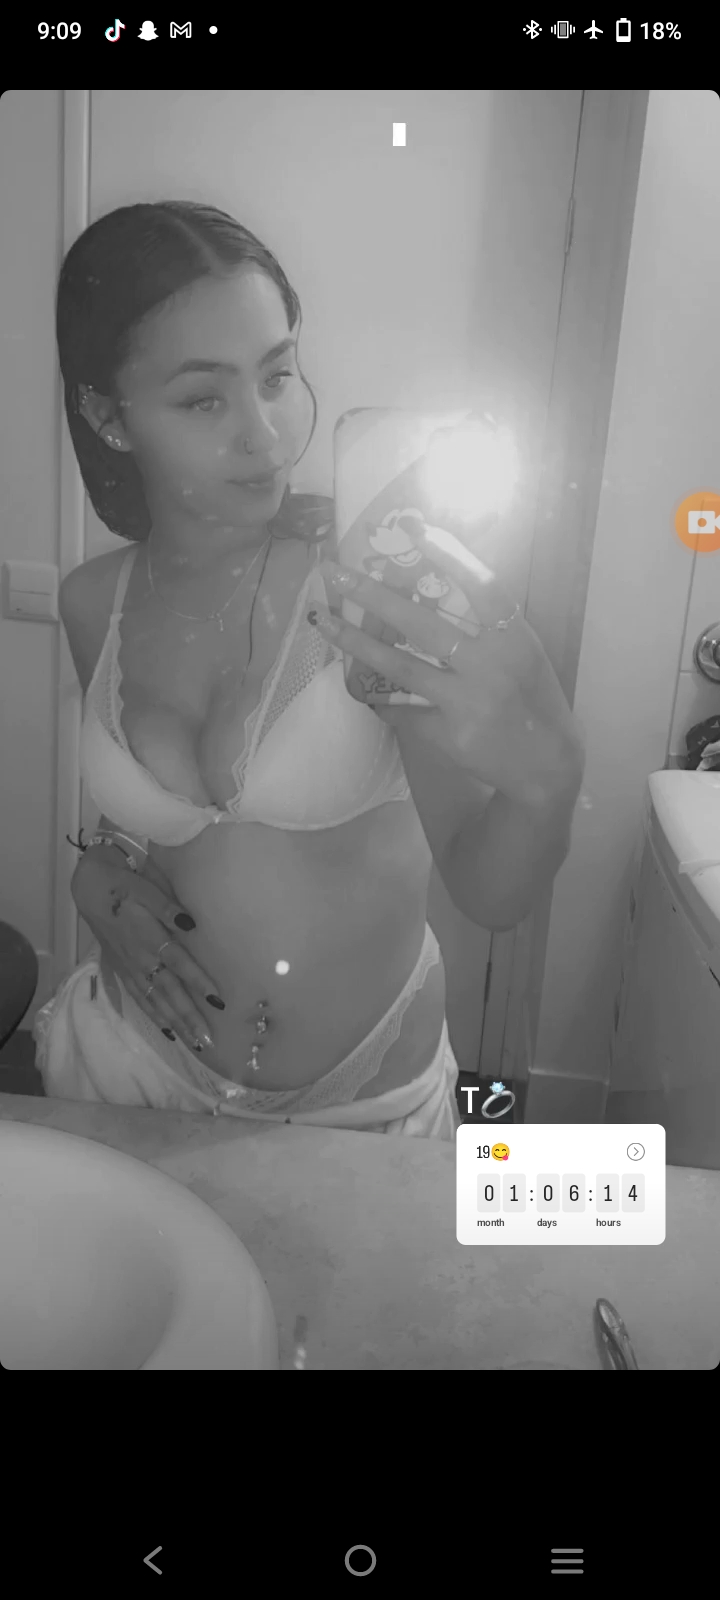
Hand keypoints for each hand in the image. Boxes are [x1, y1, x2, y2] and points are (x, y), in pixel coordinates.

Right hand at [71, 849, 222, 1052]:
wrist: (91, 889)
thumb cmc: (124, 886)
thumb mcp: (147, 889)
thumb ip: (168, 908)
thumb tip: (191, 924)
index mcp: (149, 937)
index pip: (179, 963)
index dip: (198, 981)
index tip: (217, 1000)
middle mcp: (140, 958)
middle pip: (169, 992)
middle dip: (189, 1016)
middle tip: (208, 1040)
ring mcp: (130, 968)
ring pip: (155, 1001)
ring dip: (176, 1023)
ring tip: (194, 1043)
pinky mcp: (122, 971)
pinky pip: (140, 999)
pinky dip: (154, 1016)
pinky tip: (168, 1032)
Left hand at [316, 529, 581, 808]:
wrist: (546, 764)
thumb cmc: (533, 697)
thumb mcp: (524, 653)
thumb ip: (489, 625)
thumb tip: (433, 584)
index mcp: (515, 639)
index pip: (483, 587)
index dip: (452, 556)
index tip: (417, 529)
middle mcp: (491, 667)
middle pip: (424, 624)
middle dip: (374, 595)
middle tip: (336, 572)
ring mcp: (468, 703)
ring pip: (401, 667)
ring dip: (357, 643)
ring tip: (325, 622)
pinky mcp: (449, 735)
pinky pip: (403, 710)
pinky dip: (381, 699)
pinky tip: (361, 687)